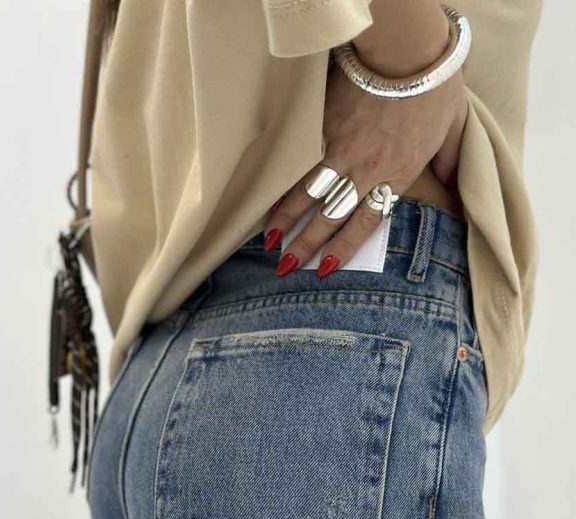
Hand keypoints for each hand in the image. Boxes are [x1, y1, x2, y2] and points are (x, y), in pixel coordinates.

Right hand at [263, 58, 467, 277]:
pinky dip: (283, 185)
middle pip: (330, 216)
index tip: (324, 269)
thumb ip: (451, 159)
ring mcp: (340, 147)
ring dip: (286, 220)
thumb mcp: (453, 126)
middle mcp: (365, 169)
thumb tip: (453, 182)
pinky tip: (269, 201)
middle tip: (285, 267)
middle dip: (305, 244)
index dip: (342, 248)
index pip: (365, 223)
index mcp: (397, 174)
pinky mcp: (323, 125)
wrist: (406, 47)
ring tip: (269, 241)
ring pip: (308, 194)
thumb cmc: (435, 84)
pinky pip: (299, 162)